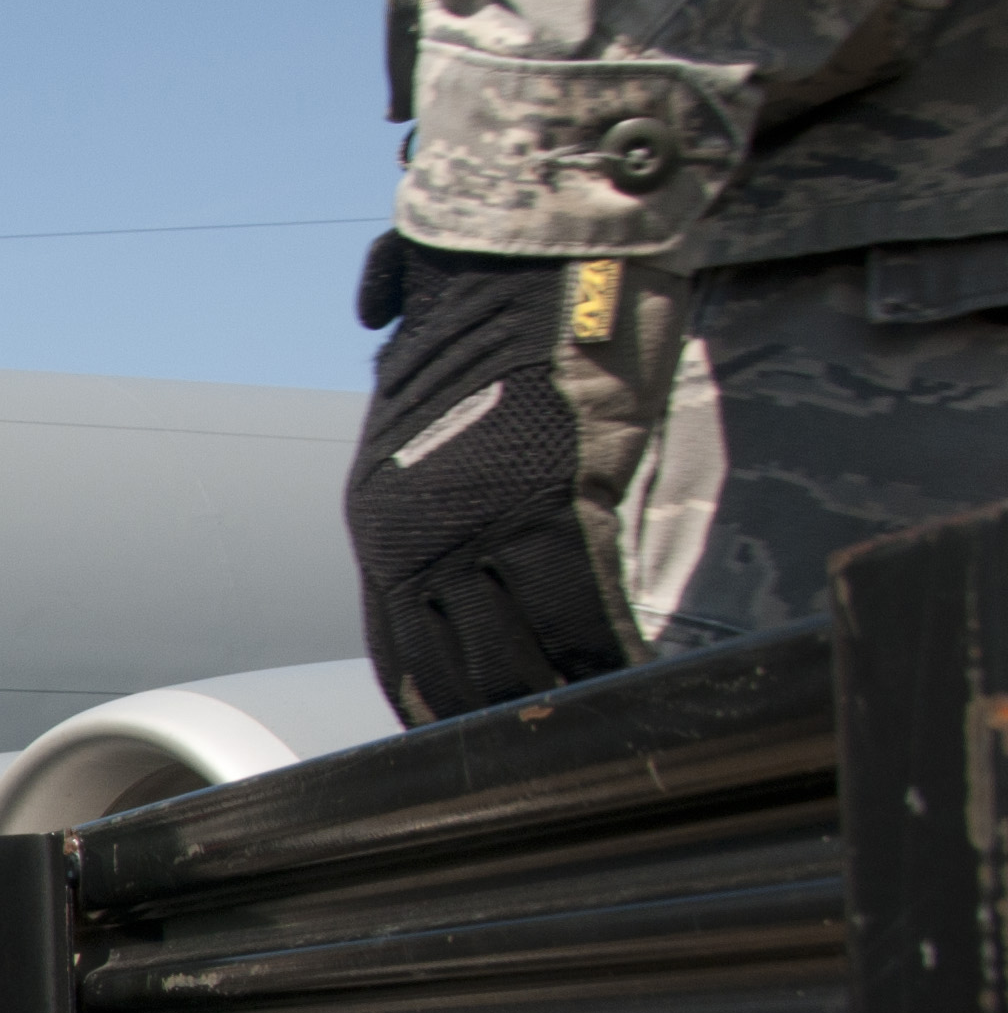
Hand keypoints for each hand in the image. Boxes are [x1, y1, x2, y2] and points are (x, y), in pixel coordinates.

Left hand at [342, 232, 632, 723]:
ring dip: (558, 702)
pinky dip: (608, 658)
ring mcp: (478, 525)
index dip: (437, 708)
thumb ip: (437, 483)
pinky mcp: (550, 503)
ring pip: (515, 657)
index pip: (397, 650)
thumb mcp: (432, 419)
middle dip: (499, 721)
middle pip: (452, 670)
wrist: (521, 254)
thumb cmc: (489, 328)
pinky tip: (634, 684)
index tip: (469, 748)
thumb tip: (461, 538)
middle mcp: (412, 536)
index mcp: (378, 521)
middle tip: (545, 759)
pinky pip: (581, 612)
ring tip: (595, 737)